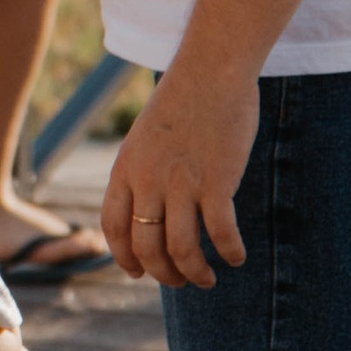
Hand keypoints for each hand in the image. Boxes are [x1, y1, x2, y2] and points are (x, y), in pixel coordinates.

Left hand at [103, 63, 257, 286]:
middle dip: (164, 274)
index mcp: (125, 169)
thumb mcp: (146, 138)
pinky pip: (221, 233)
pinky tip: (236, 257)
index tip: (139, 273)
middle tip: (182, 280)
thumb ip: (143, 172)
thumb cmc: (182, 101)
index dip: (125, 258)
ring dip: (195, 273)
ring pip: (182, 250)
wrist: (211, 70)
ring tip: (207, 278)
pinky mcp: (217, 182)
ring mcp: (182, 183)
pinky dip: (229, 252)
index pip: (114, 228)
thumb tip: (152, 210)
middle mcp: (148, 181)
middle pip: (147, 247)